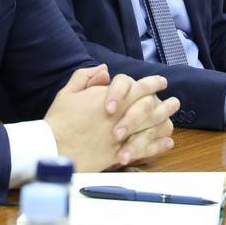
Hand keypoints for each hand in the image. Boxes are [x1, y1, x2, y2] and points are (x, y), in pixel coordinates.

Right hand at [45, 67, 177, 171]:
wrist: (51, 147)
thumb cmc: (58, 120)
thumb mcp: (69, 92)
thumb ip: (86, 77)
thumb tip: (104, 70)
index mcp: (107, 99)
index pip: (136, 87)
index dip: (151, 83)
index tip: (161, 82)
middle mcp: (118, 116)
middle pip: (148, 107)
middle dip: (163, 103)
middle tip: (174, 102)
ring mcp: (119, 136)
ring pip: (149, 127)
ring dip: (164, 121)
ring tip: (173, 119)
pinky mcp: (117, 154)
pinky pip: (144, 149)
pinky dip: (157, 145)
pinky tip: (166, 142)